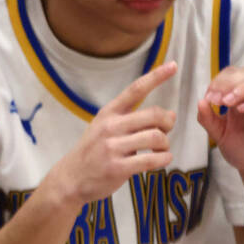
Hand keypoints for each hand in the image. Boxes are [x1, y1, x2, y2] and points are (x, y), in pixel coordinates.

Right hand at [47, 62, 177, 205]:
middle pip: (154, 115)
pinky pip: (152, 160)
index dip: (156, 77)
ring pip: (156, 137)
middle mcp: (110, 127)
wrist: (70, 178)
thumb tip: (170, 115)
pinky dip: (164, 159)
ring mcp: (112, 147)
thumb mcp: (104, 128)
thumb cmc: (92, 152)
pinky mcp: (117, 167)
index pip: (135, 90)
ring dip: (165, 144)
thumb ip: (134, 120)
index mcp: (108, 113)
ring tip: (160, 150)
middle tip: (166, 131)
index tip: (173, 65)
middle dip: (168, 122)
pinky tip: (161, 160)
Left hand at [197, 65, 243, 181]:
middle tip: (216, 99)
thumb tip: (200, 101)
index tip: (208, 97)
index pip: (233, 74)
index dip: (219, 81)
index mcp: (242, 97)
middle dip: (229, 82)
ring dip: (242, 89)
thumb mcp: (219, 134)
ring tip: (227, 102)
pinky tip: (241, 110)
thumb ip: (208, 119)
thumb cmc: (242, 150)